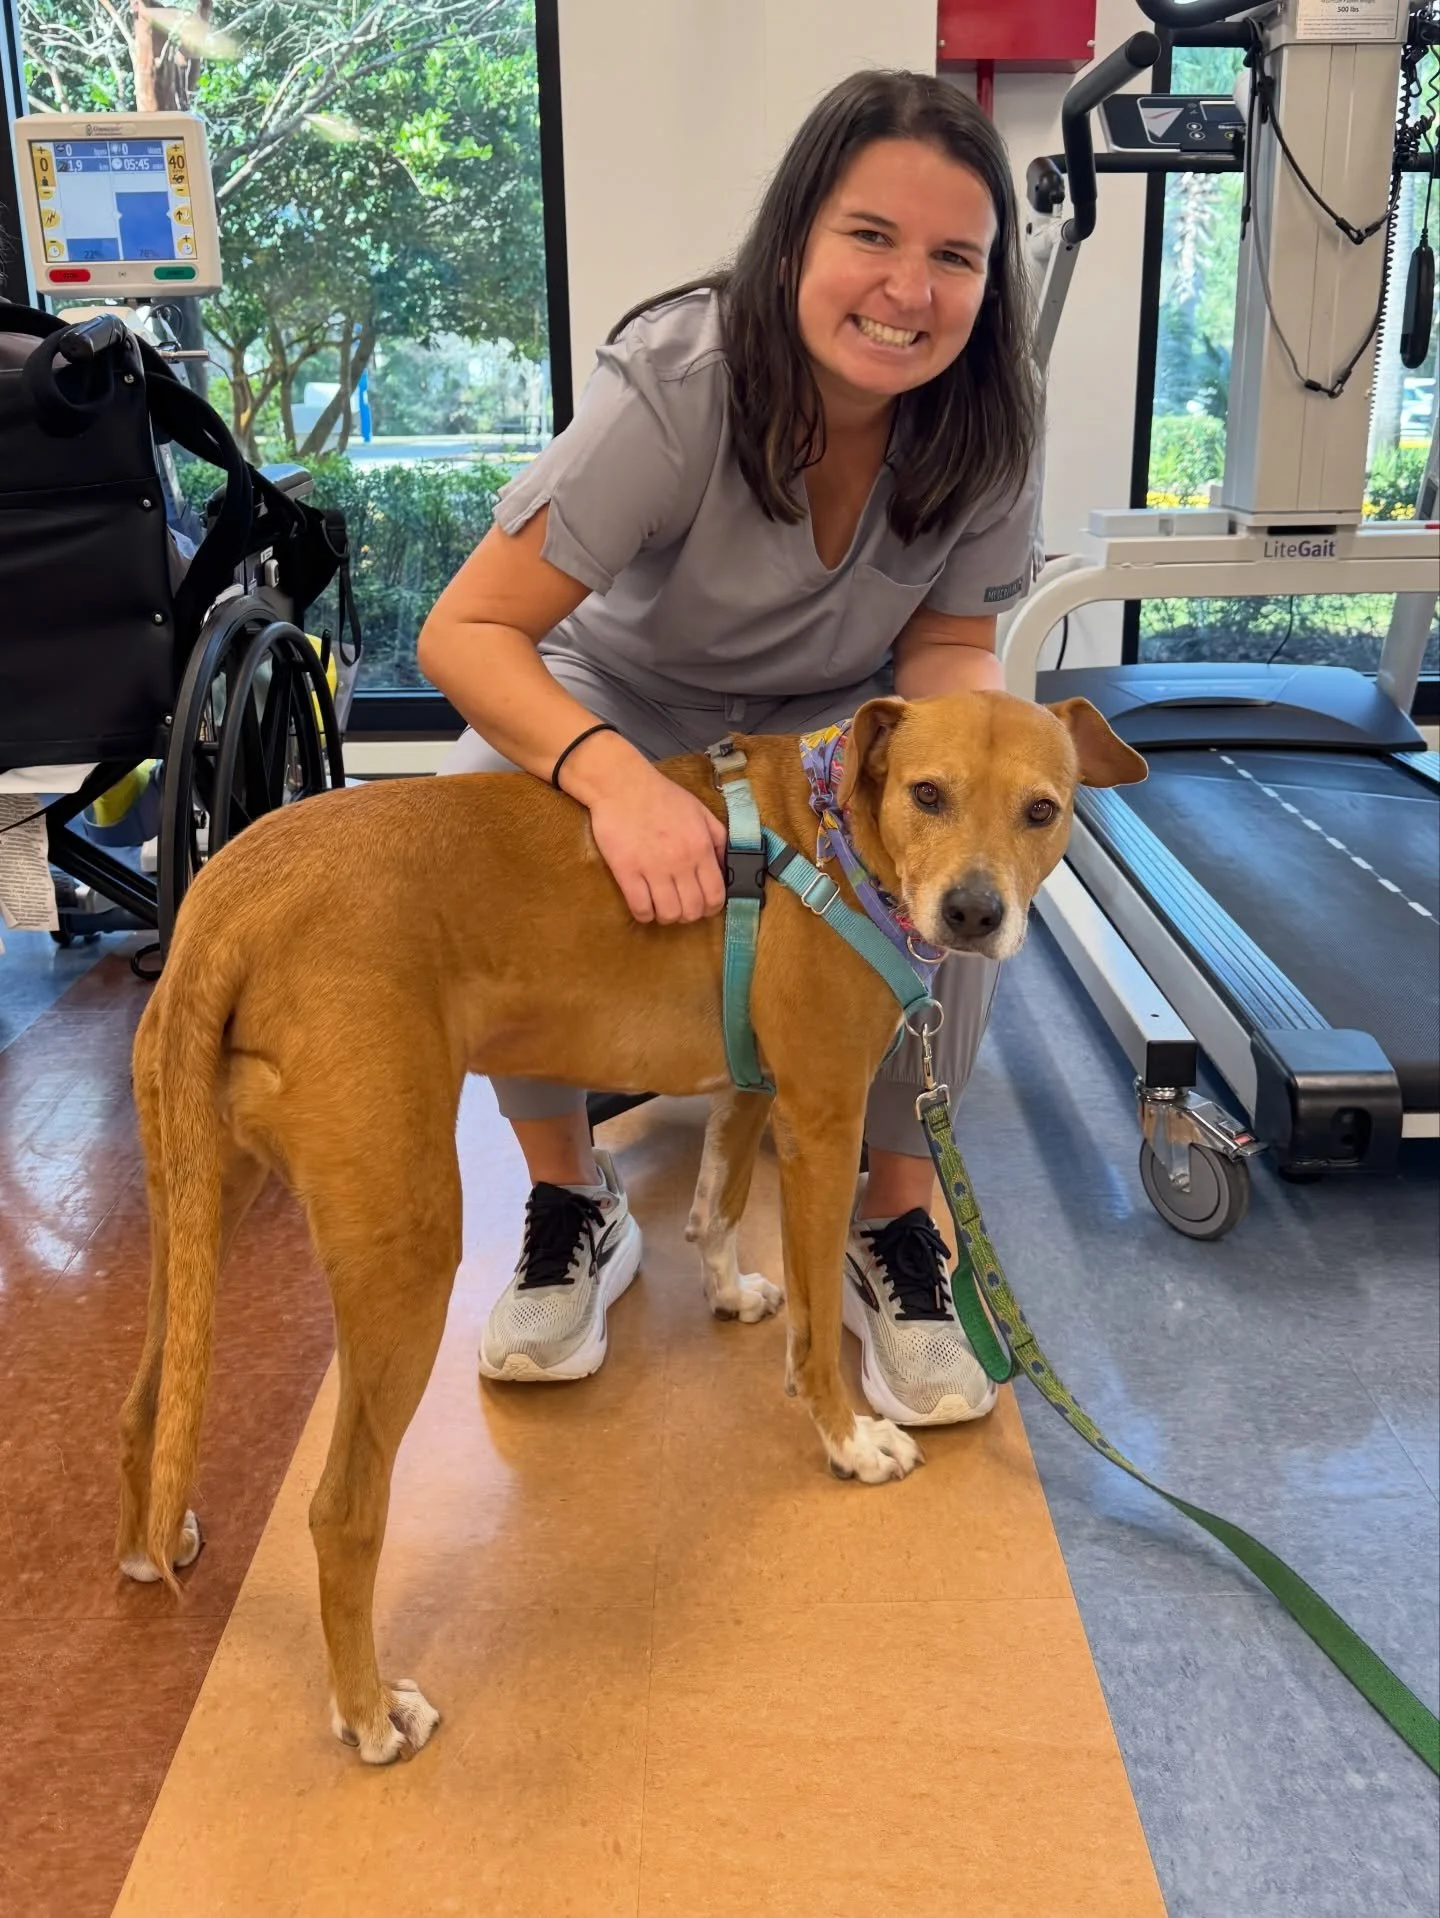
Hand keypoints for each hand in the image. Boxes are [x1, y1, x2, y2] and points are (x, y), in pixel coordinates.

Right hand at [587, 765, 729, 923]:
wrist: (622, 784)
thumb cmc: (661, 796)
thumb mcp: (700, 811)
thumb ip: (719, 838)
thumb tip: (727, 865)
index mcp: (701, 848)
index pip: (716, 895)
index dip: (712, 908)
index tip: (704, 906)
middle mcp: (680, 862)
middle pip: (693, 910)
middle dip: (689, 914)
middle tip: (681, 906)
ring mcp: (652, 868)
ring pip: (668, 914)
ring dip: (667, 916)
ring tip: (662, 907)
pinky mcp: (626, 871)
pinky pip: (640, 908)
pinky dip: (644, 914)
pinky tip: (644, 906)